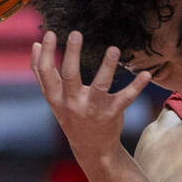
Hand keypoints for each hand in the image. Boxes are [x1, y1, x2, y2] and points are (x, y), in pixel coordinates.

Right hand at [30, 31, 151, 162]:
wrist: (91, 148)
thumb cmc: (72, 115)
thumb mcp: (54, 98)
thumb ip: (44, 74)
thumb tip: (35, 44)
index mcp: (55, 97)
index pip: (45, 73)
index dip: (46, 53)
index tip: (50, 33)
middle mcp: (72, 103)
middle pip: (70, 75)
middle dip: (72, 54)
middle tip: (76, 33)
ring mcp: (92, 109)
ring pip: (100, 85)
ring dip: (107, 67)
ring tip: (114, 49)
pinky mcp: (112, 113)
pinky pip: (125, 98)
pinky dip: (137, 86)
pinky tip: (146, 74)